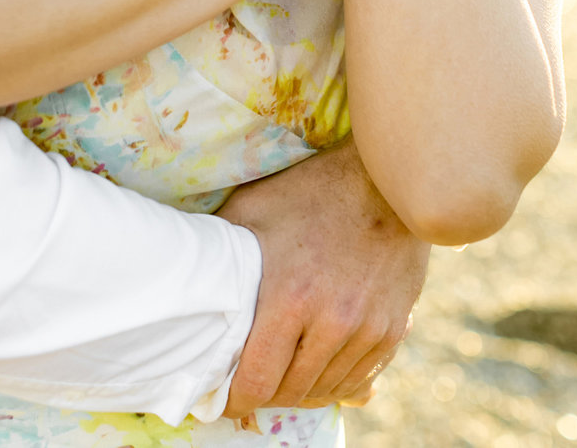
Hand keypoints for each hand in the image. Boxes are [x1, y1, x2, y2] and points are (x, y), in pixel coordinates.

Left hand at [217, 137, 429, 414]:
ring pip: (324, 390)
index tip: (221, 397)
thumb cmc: (307, 190)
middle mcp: (333, 321)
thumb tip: (184, 288)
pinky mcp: (392, 330)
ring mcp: (368, 329)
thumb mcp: (253, 210)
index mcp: (291, 296)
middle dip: (264, 394)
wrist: (382, 178)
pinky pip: (358, 379)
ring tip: (279, 373)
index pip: (256, 383)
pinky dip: (333, 380)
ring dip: (299, 389)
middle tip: (247, 382)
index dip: (233, 399)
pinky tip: (314, 365)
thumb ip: (220, 255)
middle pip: (290, 393)